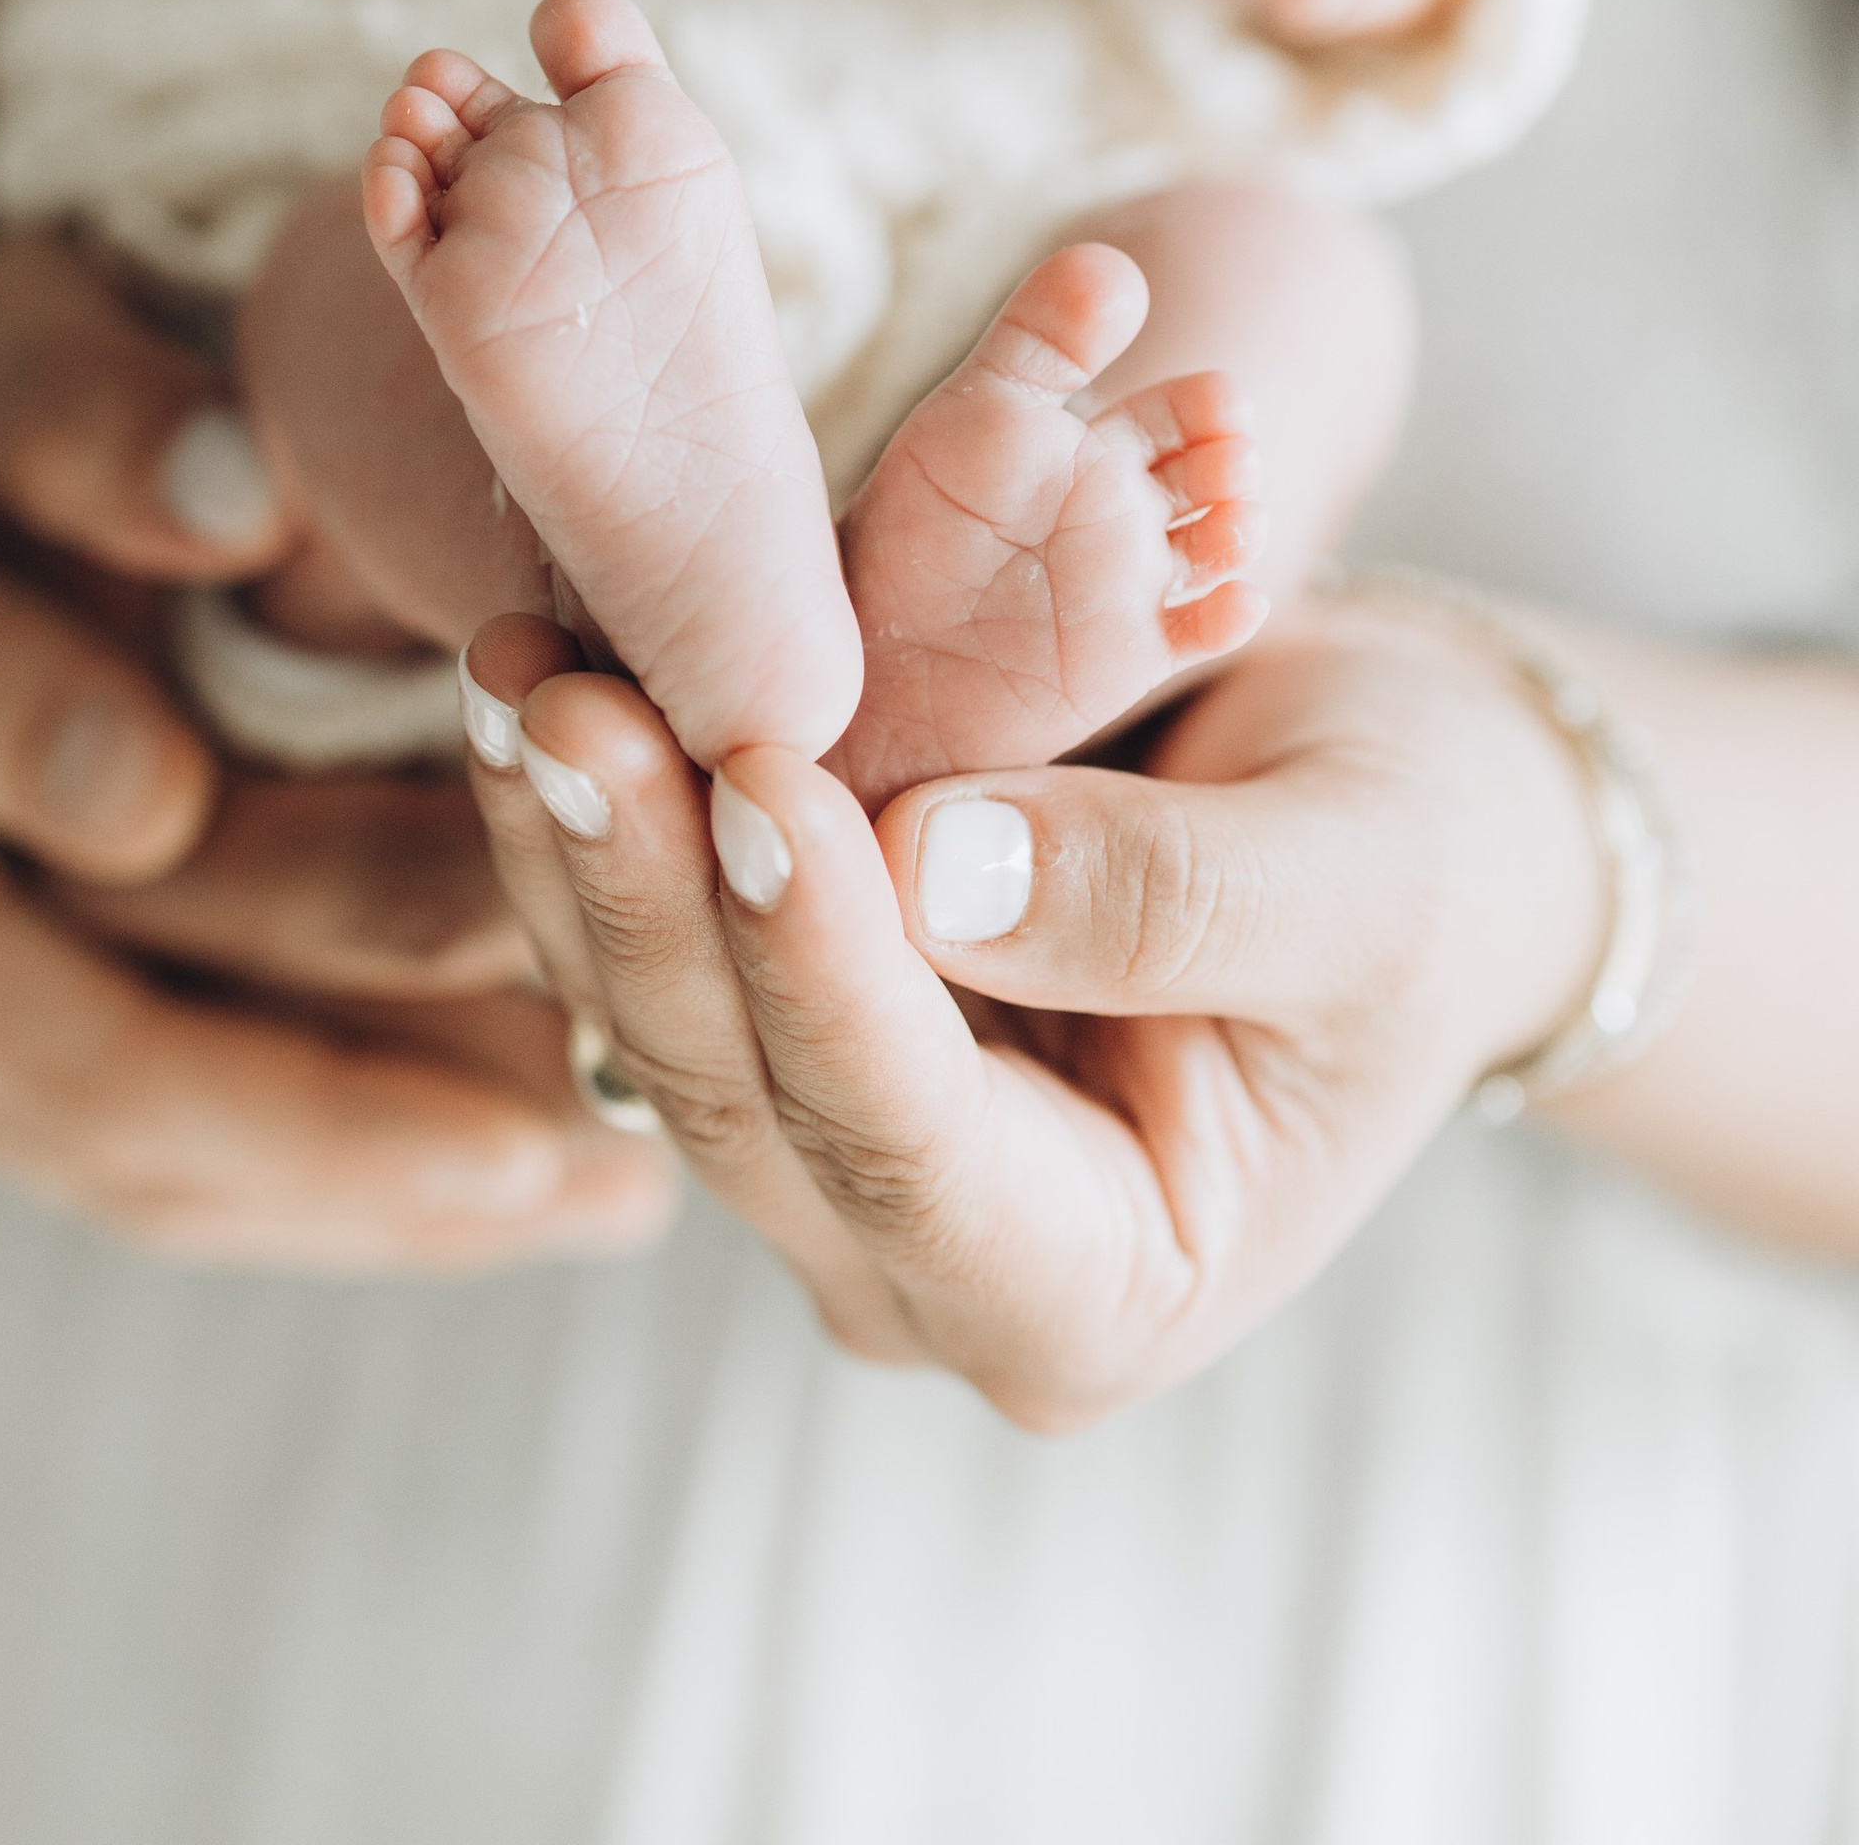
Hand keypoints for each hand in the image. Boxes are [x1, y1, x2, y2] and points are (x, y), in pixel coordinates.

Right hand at [0, 316, 663, 1269]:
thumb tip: (150, 790)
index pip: (118, 1077)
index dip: (339, 1125)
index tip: (543, 1146)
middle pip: (173, 1125)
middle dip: (401, 1164)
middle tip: (642, 1171)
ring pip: (162, 1096)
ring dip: (362, 1133)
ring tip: (582, 1151)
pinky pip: (124, 1025)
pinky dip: (272, 1056)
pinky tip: (402, 1043)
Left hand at [460, 599, 1604, 1418]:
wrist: (1400, 811)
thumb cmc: (1428, 857)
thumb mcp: (1358, 878)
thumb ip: (1166, 899)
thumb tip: (939, 865)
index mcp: (1094, 1292)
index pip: (913, 1142)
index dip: (824, 963)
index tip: (762, 780)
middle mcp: (923, 1255)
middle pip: (741, 1083)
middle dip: (647, 884)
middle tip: (568, 698)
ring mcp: (831, 1144)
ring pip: (655, 1004)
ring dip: (575, 831)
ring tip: (520, 659)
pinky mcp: (778, 1014)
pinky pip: (655, 917)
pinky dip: (597, 795)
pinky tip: (537, 657)